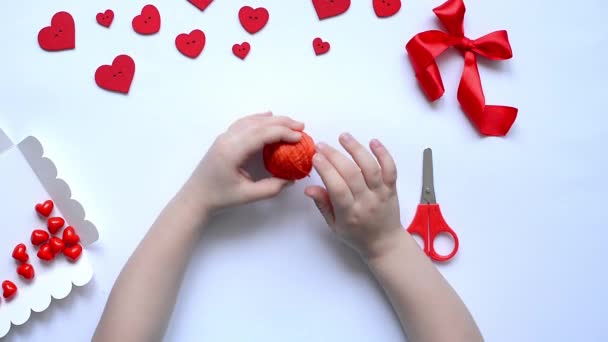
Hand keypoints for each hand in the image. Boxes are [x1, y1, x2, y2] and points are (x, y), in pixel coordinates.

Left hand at [184, 112, 303, 214]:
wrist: (195, 196)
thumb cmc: (219, 197)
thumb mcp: (248, 195)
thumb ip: (272, 187)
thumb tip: (291, 179)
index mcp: (232, 151)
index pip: (262, 134)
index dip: (283, 132)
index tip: (299, 136)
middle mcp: (227, 139)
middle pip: (258, 124)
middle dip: (282, 123)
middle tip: (301, 126)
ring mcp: (224, 137)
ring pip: (251, 121)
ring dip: (272, 120)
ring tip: (290, 123)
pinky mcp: (224, 139)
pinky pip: (243, 123)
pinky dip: (258, 119)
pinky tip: (268, 117)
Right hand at [305, 134, 402, 258]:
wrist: (384, 242)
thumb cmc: (356, 235)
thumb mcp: (334, 226)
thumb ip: (323, 205)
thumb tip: (309, 188)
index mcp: (350, 214)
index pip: (337, 188)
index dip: (326, 170)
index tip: (315, 157)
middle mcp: (367, 202)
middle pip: (352, 174)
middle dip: (335, 156)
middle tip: (322, 145)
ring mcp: (381, 194)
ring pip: (371, 168)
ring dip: (356, 149)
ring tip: (344, 137)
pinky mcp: (392, 188)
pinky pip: (390, 169)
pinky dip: (383, 154)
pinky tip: (373, 142)